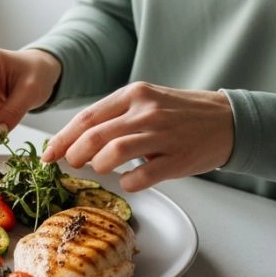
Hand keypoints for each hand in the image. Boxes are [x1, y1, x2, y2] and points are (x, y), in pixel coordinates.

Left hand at [40, 82, 233, 191]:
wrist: (227, 120)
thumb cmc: (180, 113)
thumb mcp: (147, 101)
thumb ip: (116, 116)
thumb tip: (77, 139)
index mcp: (134, 94)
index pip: (87, 117)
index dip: (63, 138)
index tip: (48, 154)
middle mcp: (146, 111)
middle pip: (94, 136)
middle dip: (74, 154)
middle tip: (71, 164)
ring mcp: (162, 134)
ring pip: (114, 153)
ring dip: (97, 166)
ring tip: (98, 169)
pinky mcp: (177, 158)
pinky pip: (142, 175)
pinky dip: (127, 182)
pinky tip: (126, 181)